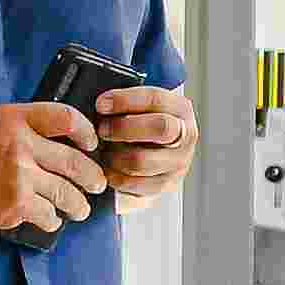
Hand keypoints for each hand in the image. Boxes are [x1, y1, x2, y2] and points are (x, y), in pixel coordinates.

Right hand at [0, 101, 108, 240]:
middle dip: (92, 177)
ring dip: (77, 204)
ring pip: (66, 192)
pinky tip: (51, 221)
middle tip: (98, 185)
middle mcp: (20, 143)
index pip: (65, 117)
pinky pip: (48, 214)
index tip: (92, 144)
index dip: (86, 131)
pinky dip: (52, 220)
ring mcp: (19, 175)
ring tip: (80, 209)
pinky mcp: (15, 204)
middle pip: (75, 161)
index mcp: (11, 118)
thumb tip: (54, 143)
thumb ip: (16, 130)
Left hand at [91, 83, 194, 203]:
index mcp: (180, 109)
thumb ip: (124, 102)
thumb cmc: (140, 123)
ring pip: (142, 160)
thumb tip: (98, 103)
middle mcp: (186, 136)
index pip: (156, 99)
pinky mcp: (165, 185)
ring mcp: (179, 163)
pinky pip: (135, 184)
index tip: (101, 104)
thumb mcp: (139, 107)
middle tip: (102, 129)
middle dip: (124, 128)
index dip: (125, 100)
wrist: (154, 151)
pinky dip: (115, 176)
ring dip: (115, 155)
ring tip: (103, 150)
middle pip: (160, 128)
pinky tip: (108, 168)